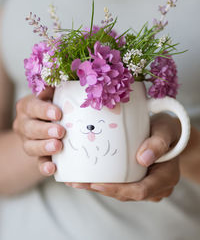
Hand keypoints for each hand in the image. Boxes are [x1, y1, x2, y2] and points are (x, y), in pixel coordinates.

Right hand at [13, 87, 64, 175]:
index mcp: (28, 106)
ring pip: (30, 146)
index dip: (44, 110)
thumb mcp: (56, 94)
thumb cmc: (57, 104)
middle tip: (60, 132)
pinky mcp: (37, 156)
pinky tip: (53, 168)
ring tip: (58, 147)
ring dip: (44, 147)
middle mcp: (24, 123)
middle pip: (29, 128)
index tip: (58, 113)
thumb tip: (70, 77)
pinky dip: (44, 167)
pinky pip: (38, 163)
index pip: (32, 107)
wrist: (50, 124)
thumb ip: (59, 87)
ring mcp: (28, 141)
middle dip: (44, 130)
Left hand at [65, 114, 180, 201]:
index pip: (140, 191)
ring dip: (99, 187)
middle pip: (126, 194)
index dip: (117, 190)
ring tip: (77, 180)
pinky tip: (87, 176)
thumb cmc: (167, 129)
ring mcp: (147, 187)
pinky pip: (121, 185)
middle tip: (78, 182)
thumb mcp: (165, 130)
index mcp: (166, 178)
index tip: (96, 184)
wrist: (169, 133)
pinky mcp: (138, 181)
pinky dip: (104, 181)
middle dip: (101, 189)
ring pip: (121, 192)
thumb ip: (157, 143)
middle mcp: (156, 188)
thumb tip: (142, 160)